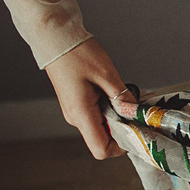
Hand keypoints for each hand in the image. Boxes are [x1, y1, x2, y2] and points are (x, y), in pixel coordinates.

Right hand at [44, 38, 133, 159]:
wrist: (55, 38)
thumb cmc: (77, 53)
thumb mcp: (107, 75)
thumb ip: (123, 98)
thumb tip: (135, 113)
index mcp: (81, 114)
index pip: (101, 150)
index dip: (121, 146)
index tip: (135, 130)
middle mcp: (75, 118)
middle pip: (103, 138)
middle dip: (122, 127)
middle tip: (134, 109)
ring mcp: (74, 112)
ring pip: (101, 126)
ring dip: (116, 116)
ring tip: (122, 95)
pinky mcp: (76, 104)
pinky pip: (96, 114)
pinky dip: (108, 108)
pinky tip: (112, 91)